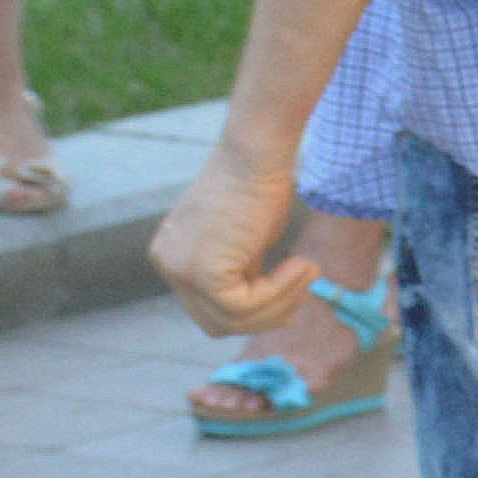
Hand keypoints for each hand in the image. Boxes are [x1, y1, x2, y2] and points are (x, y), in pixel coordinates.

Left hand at [152, 136, 313, 342]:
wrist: (257, 155)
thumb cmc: (258, 185)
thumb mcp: (246, 240)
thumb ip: (244, 272)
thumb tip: (271, 311)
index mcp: (173, 254)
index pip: (208, 307)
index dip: (253, 313)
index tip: (292, 300)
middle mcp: (168, 263)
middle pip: (216, 322)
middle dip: (266, 315)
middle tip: (304, 292)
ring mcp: (180, 270)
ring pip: (232, 320)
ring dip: (280, 302)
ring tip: (309, 271)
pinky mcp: (202, 273)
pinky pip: (245, 306)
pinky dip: (281, 293)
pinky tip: (302, 266)